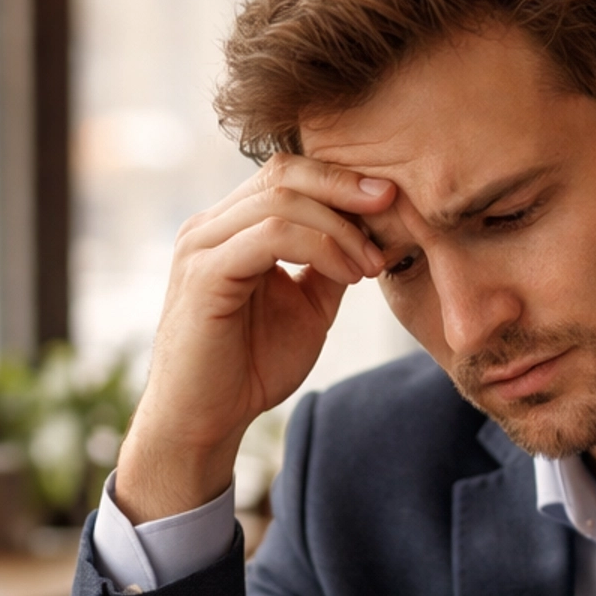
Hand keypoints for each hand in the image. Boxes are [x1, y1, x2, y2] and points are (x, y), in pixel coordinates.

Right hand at [114, 158, 395, 522]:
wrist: (205, 423)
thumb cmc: (250, 369)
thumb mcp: (307, 307)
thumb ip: (330, 265)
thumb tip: (375, 232)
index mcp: (231, 228)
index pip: (288, 174)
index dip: (341, 180)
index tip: (391, 200)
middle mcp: (210, 227)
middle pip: (285, 172)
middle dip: (346, 187)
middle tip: (393, 208)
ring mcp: (202, 246)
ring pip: (282, 200)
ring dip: (340, 228)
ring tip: (370, 265)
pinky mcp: (205, 275)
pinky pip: (271, 237)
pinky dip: (320, 249)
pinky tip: (347, 277)